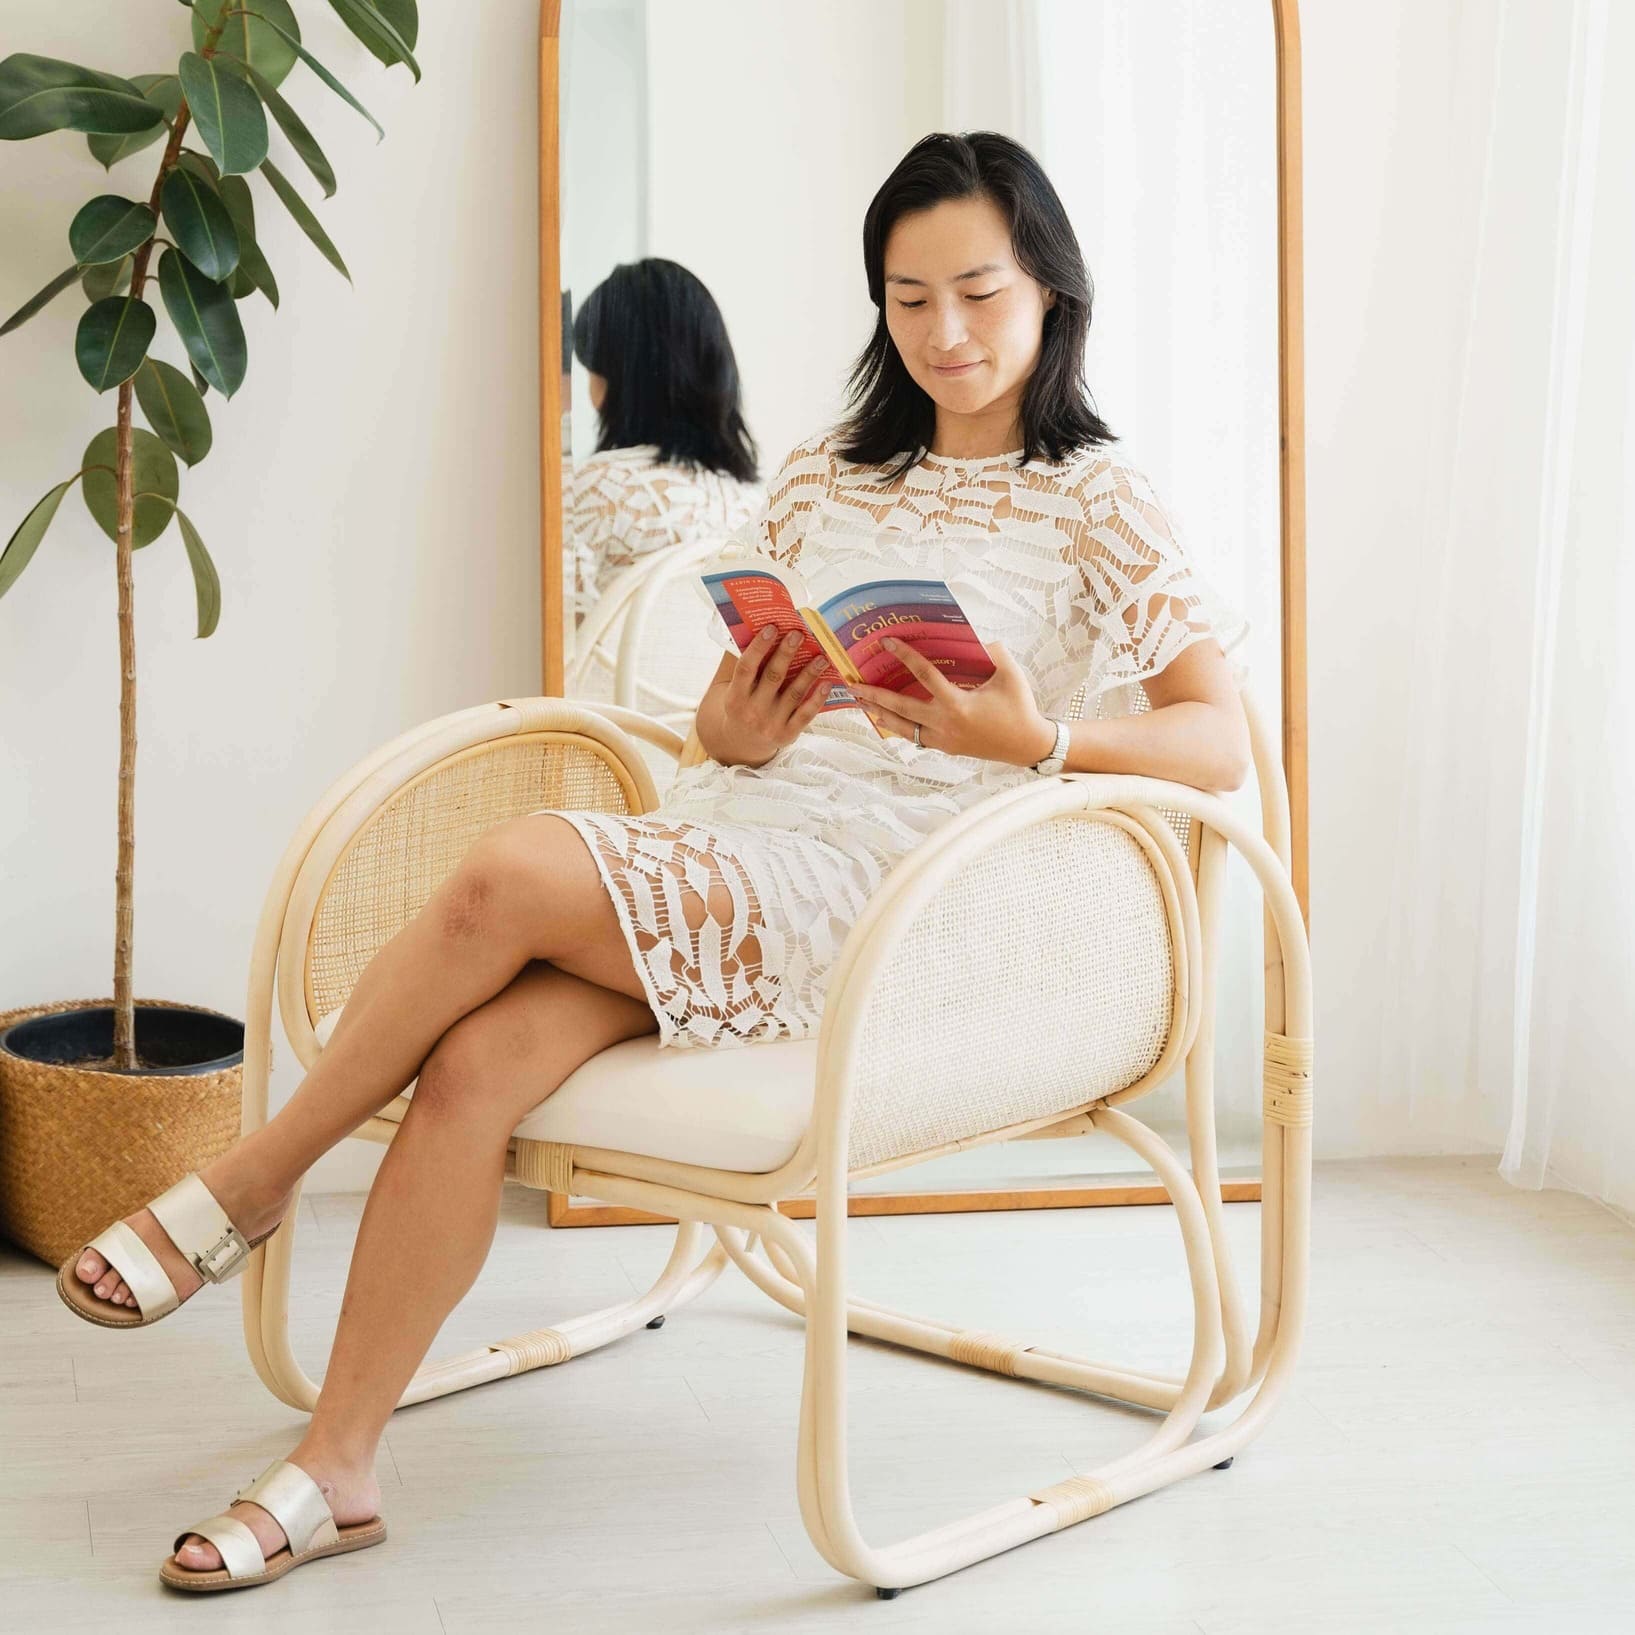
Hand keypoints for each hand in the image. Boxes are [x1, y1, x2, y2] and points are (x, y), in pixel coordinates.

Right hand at [713, 626, 836, 766]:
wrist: (740, 744)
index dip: (758, 647)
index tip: (772, 628)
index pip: (746, 668)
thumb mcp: (727, 688)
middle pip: (773, 677)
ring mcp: (771, 725)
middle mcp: (752, 712)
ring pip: (793, 694)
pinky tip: (827, 683)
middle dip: (786, 654)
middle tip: (798, 634)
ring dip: (809, 673)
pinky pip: (805, 715)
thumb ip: (735, 662)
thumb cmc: (738, 705)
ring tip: (821, 656)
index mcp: (735, 697)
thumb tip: (750, 628)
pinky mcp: (787, 734)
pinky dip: (817, 699)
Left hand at [847, 638, 1057, 765]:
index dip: (905, 656)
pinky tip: (886, 719)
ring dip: (880, 714)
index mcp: (957, 704)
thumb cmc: (1020, 708)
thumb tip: (977, 640)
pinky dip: (899, 727)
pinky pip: (915, 736)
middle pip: (901, 708)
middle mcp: (944, 724)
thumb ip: (993, 652)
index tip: (887, 643)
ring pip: (903, 727)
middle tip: (853, 684)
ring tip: (861, 703)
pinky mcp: (945, 747)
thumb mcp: (1010, 674)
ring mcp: (943, 739)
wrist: (1027, 744)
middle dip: (875, 695)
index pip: (924, 675)